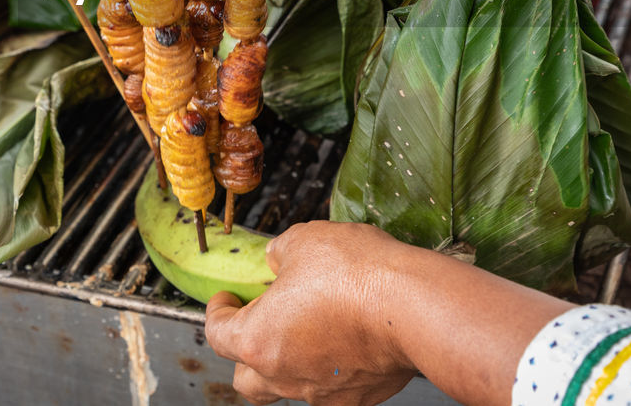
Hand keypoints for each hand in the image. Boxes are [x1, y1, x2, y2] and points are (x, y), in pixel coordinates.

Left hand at [204, 221, 416, 404]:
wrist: (412, 306)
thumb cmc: (355, 275)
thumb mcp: (302, 241)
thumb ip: (280, 253)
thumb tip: (278, 258)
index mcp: (257, 340)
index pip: (217, 334)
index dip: (217, 312)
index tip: (225, 299)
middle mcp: (283, 375)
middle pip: (246, 378)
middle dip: (247, 352)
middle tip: (260, 321)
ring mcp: (321, 392)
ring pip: (290, 385)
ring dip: (290, 361)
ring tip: (307, 328)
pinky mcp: (358, 398)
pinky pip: (333, 387)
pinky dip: (331, 367)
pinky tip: (345, 339)